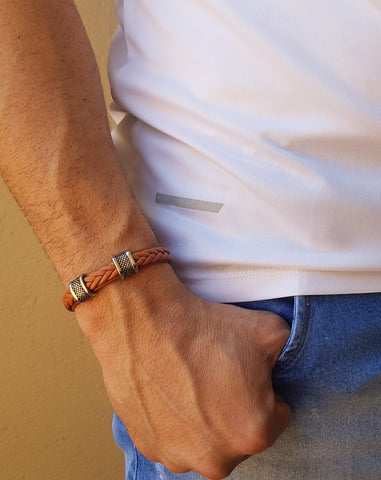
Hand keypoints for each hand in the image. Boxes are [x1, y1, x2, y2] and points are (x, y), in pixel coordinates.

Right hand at [76, 264, 290, 479]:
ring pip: (206, 440)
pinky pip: (174, 437)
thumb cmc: (204, 330)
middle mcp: (216, 458)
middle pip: (240, 433)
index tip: (245, 371)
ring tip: (190, 381)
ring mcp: (178, 456)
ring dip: (203, 419)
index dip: (264, 389)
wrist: (146, 323)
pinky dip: (175, 420)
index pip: (277, 415)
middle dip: (235, 408)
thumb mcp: (270, 330)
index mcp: (254, 433)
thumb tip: (283, 362)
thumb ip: (290, 353)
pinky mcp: (149, 446)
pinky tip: (169, 390)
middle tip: (217, 374)